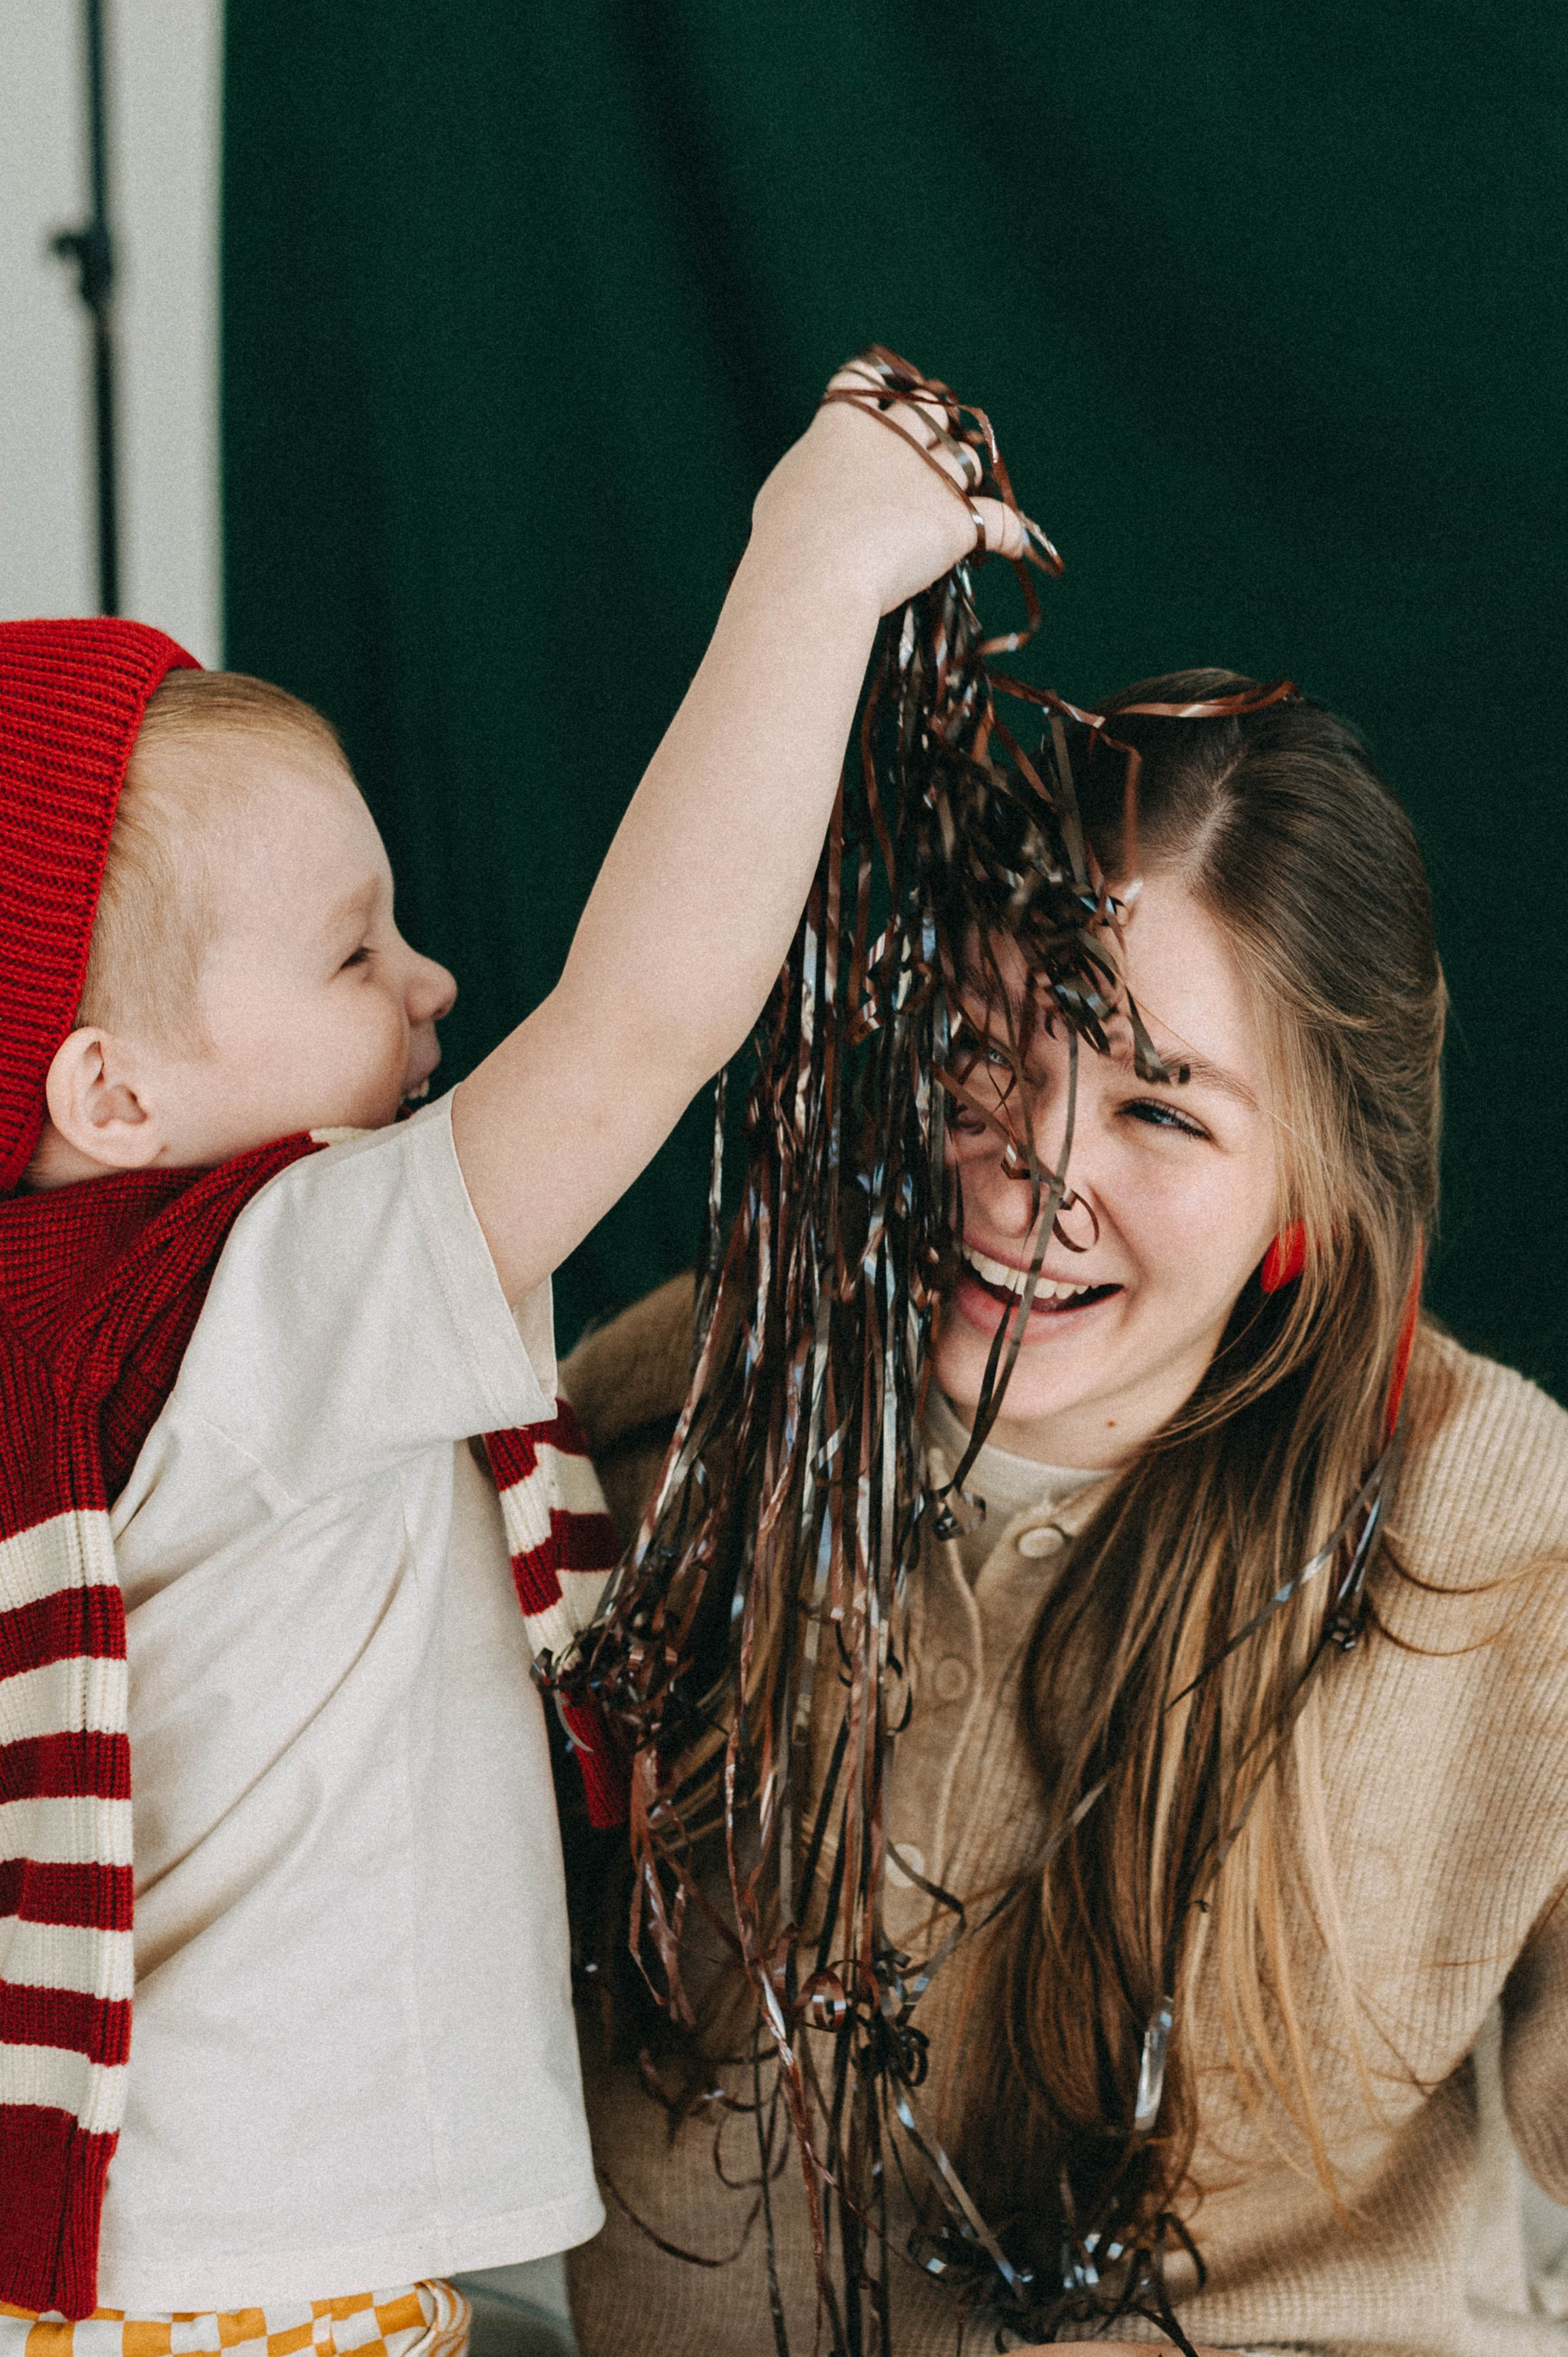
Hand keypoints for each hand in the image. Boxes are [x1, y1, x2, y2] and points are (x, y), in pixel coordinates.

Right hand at [749, 354, 1033, 619]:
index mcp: (847, 420)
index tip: (895, 392)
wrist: (813, 573)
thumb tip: (827, 479)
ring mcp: (930, 475)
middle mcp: (894, 436)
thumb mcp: (785, 488)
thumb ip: (816, 469)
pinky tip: (1013, 545)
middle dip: (938, 422)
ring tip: (962, 498)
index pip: (869, 375)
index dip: (885, 381)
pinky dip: (1010, 533)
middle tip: (940, 441)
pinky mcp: (955, 519)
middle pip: (931, 410)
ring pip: (969, 460)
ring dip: (967, 474)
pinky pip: (1000, 521)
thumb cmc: (783, 540)